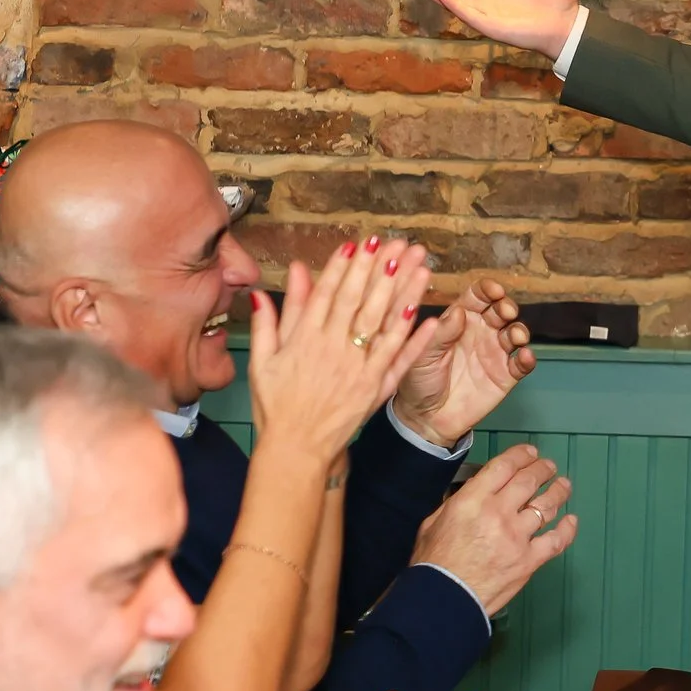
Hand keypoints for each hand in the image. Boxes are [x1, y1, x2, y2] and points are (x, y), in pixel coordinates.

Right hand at [247, 237, 441, 466]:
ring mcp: (358, 368)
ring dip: (403, 292)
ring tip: (418, 265)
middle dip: (378, 268)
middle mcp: (333, 349)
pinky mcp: (375, 387)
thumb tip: (262, 291)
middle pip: (359, 302)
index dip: (343, 268)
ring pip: (384, 323)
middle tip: (396, 242)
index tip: (357, 244)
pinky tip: (428, 314)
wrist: (295, 448)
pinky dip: (414, 337)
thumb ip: (266, 324)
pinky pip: (398, 359)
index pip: (327, 295)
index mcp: (304, 340)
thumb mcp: (262, 362)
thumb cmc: (275, 405)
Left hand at [392, 279, 537, 448]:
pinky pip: (522, 364)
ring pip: (515, 333)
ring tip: (514, 336)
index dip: (488, 290)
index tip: (494, 290)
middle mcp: (480, 332)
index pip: (477, 297)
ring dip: (519, 330)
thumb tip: (458, 312)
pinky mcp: (506, 376)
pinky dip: (528, 358)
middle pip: (500, 311)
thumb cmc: (418, 381)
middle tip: (506, 312)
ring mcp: (495, 353)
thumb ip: (441, 334)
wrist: (426, 418)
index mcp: (459, 320)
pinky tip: (524, 356)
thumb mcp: (422, 355)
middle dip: (507, 307)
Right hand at [410, 443, 576, 614]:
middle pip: (529, 481)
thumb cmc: (434, 564)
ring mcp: (517, 536)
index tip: (530, 453)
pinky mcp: (529, 560)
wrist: (444, 599)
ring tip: (563, 485)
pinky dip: (567, 529)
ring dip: (559, 492)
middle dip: (543, 470)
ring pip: (547, 506)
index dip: (521, 455)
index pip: (504, 466)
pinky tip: (571, 520)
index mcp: (473, 501)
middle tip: (549, 467)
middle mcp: (499, 513)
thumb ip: (456, 503)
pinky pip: (556, 540)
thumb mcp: (434, 522)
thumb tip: (472, 493)